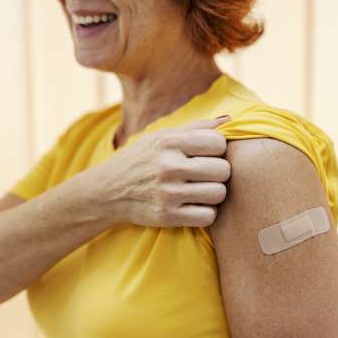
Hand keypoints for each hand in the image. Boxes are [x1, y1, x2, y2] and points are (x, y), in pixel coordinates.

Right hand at [101, 116, 231, 227]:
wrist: (107, 192)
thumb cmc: (140, 160)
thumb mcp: (160, 137)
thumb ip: (195, 128)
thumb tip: (230, 120)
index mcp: (169, 142)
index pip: (218, 143)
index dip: (218, 149)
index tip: (207, 154)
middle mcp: (168, 167)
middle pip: (223, 170)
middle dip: (219, 172)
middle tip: (206, 174)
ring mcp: (168, 194)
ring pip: (218, 194)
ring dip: (214, 193)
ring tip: (201, 190)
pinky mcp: (167, 217)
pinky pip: (208, 216)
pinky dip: (205, 213)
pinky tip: (194, 205)